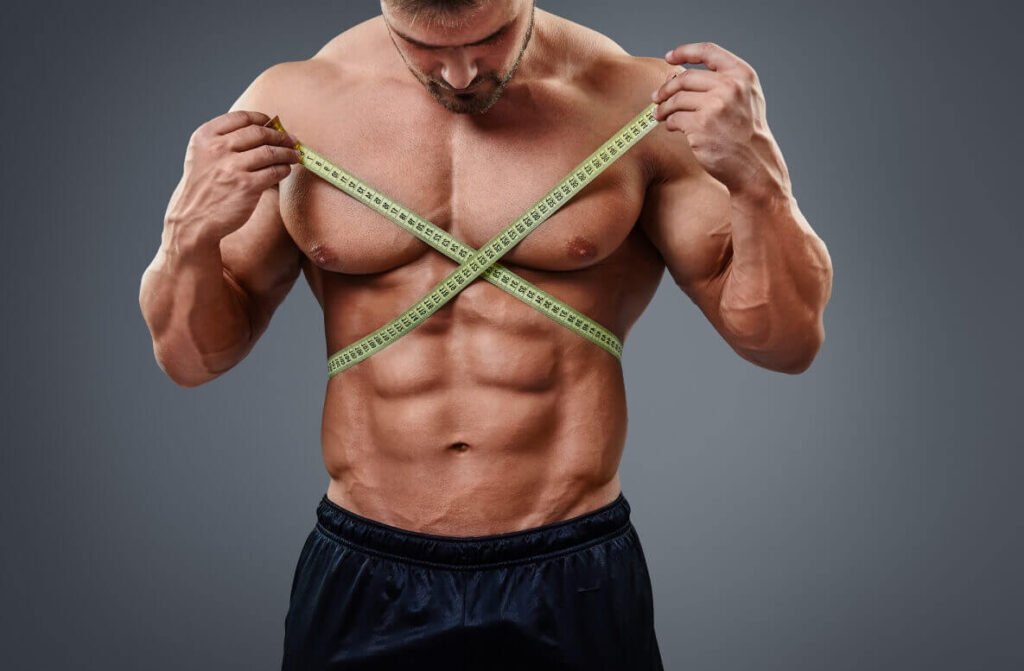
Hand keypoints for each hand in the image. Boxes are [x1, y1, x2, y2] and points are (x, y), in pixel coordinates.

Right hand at [165, 110, 300, 243]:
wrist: (193, 219)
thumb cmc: (202, 187)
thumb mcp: (202, 155)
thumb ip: (223, 140)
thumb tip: (262, 129)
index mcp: (205, 136)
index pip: (241, 117)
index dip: (262, 118)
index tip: (273, 122)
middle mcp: (217, 148)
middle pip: (259, 133)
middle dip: (280, 135)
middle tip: (291, 140)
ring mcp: (232, 167)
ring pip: (270, 152)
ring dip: (287, 152)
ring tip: (295, 155)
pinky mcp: (247, 186)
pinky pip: (274, 172)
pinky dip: (284, 169)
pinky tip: (286, 170)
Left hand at [650, 42, 774, 193]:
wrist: (754, 163)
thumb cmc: (745, 131)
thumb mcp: (742, 98)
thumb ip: (715, 82)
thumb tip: (672, 75)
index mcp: (742, 74)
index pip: (708, 51)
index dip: (685, 51)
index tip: (669, 57)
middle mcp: (729, 86)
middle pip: (685, 78)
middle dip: (666, 88)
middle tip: (656, 97)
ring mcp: (715, 106)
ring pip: (676, 99)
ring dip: (664, 107)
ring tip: (660, 114)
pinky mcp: (700, 126)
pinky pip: (674, 118)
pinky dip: (668, 122)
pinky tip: (671, 126)